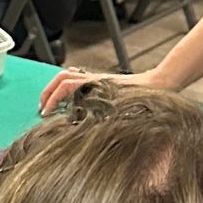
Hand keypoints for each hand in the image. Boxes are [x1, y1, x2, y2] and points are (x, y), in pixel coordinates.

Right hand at [37, 67, 157, 116]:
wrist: (159, 84)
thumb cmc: (144, 98)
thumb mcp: (122, 111)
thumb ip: (103, 117)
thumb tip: (82, 126)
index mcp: (95, 85)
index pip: (65, 86)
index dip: (52, 99)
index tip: (45, 113)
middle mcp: (94, 79)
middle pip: (61, 77)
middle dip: (48, 92)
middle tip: (43, 108)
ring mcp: (97, 79)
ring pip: (69, 76)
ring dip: (56, 89)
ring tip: (51, 104)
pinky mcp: (102, 82)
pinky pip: (79, 79)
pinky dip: (68, 87)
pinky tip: (68, 98)